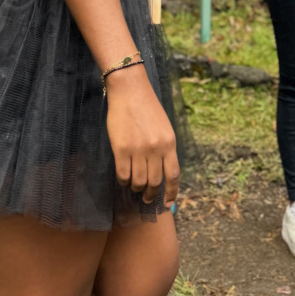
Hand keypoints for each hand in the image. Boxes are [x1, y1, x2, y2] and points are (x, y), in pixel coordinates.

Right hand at [105, 64, 179, 206]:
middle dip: (151, 194)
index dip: (172, 192)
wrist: (130, 91)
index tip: (169, 204)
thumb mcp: (164, 128)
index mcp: (169, 143)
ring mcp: (138, 150)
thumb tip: (162, 172)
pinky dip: (123, 181)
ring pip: (138, 181)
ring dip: (136, 187)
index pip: (173, 175)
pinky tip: (124, 178)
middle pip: (155, 182)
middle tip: (147, 198)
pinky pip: (123, 175)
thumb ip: (165, 148)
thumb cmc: (148, 108)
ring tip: (134, 185)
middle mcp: (156, 148)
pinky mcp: (121, 149)